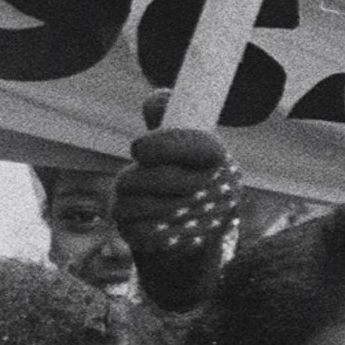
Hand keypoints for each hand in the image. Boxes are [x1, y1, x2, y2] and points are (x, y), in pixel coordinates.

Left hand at [113, 128, 242, 311]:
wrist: (198, 230)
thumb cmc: (185, 174)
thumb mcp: (183, 142)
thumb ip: (169, 117)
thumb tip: (157, 99)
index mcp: (219, 159)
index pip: (195, 146)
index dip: (162, 146)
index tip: (138, 149)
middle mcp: (216, 191)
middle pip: (159, 179)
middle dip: (133, 178)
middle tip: (132, 177)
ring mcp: (197, 221)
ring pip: (138, 206)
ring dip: (125, 201)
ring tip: (133, 198)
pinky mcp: (177, 246)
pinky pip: (135, 232)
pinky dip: (128, 224)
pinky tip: (138, 219)